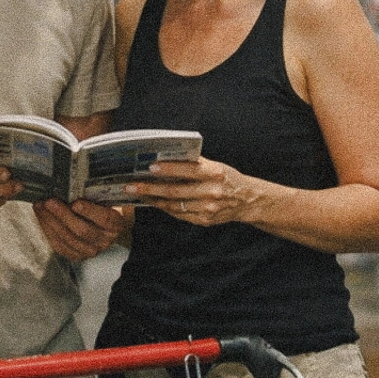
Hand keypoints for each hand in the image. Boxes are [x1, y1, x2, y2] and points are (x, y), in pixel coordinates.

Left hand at [35, 199, 126, 260]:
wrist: (101, 226)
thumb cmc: (101, 208)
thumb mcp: (104, 199)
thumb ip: (94, 194)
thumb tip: (75, 184)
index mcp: (116, 225)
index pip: (105, 219)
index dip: (90, 211)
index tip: (76, 203)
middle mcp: (104, 241)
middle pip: (83, 231)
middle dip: (63, 215)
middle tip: (49, 202)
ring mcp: (90, 250)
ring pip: (68, 239)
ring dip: (51, 222)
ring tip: (41, 207)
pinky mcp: (76, 256)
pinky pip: (59, 245)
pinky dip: (48, 230)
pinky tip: (42, 218)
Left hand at [132, 158, 252, 226]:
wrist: (247, 200)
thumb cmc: (227, 179)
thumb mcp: (215, 166)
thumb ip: (194, 163)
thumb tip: (167, 157)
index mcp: (214, 173)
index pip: (187, 170)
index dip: (168, 169)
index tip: (150, 167)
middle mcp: (211, 192)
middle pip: (175, 191)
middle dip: (150, 189)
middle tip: (131, 186)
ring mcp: (207, 208)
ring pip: (174, 205)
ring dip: (154, 200)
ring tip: (138, 194)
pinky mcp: (204, 220)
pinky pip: (179, 214)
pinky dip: (165, 208)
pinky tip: (155, 202)